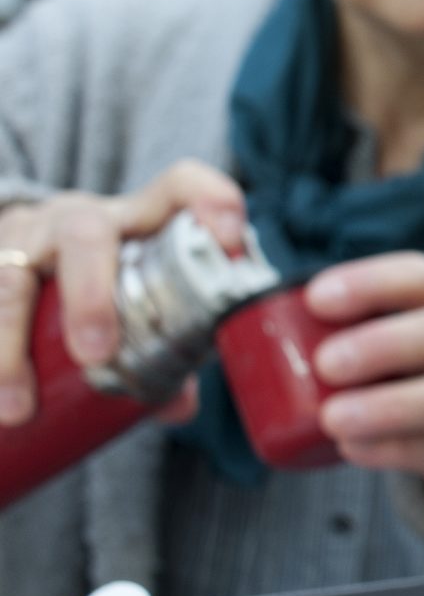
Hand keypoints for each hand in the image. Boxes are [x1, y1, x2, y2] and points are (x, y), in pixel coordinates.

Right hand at [0, 161, 247, 426]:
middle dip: (91, 296)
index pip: (179, 186)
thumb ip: (164, 347)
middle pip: (85, 234)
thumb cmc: (99, 277)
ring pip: (10, 278)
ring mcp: (22, 239)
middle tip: (97, 355)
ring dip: (10, 345)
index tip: (230, 237)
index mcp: (137, 219)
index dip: (210, 200)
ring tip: (17, 408)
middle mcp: (78, 220)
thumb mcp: (134, 294)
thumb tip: (178, 407)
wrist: (22, 249)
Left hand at [307, 253, 423, 527]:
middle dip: (386, 343)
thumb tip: (259, 322)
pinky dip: (396, 449)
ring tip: (334, 417)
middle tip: (325, 362)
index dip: (373, 282)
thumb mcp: (415, 344)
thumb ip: (361, 331)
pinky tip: (353, 449)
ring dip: (392, 404)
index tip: (317, 297)